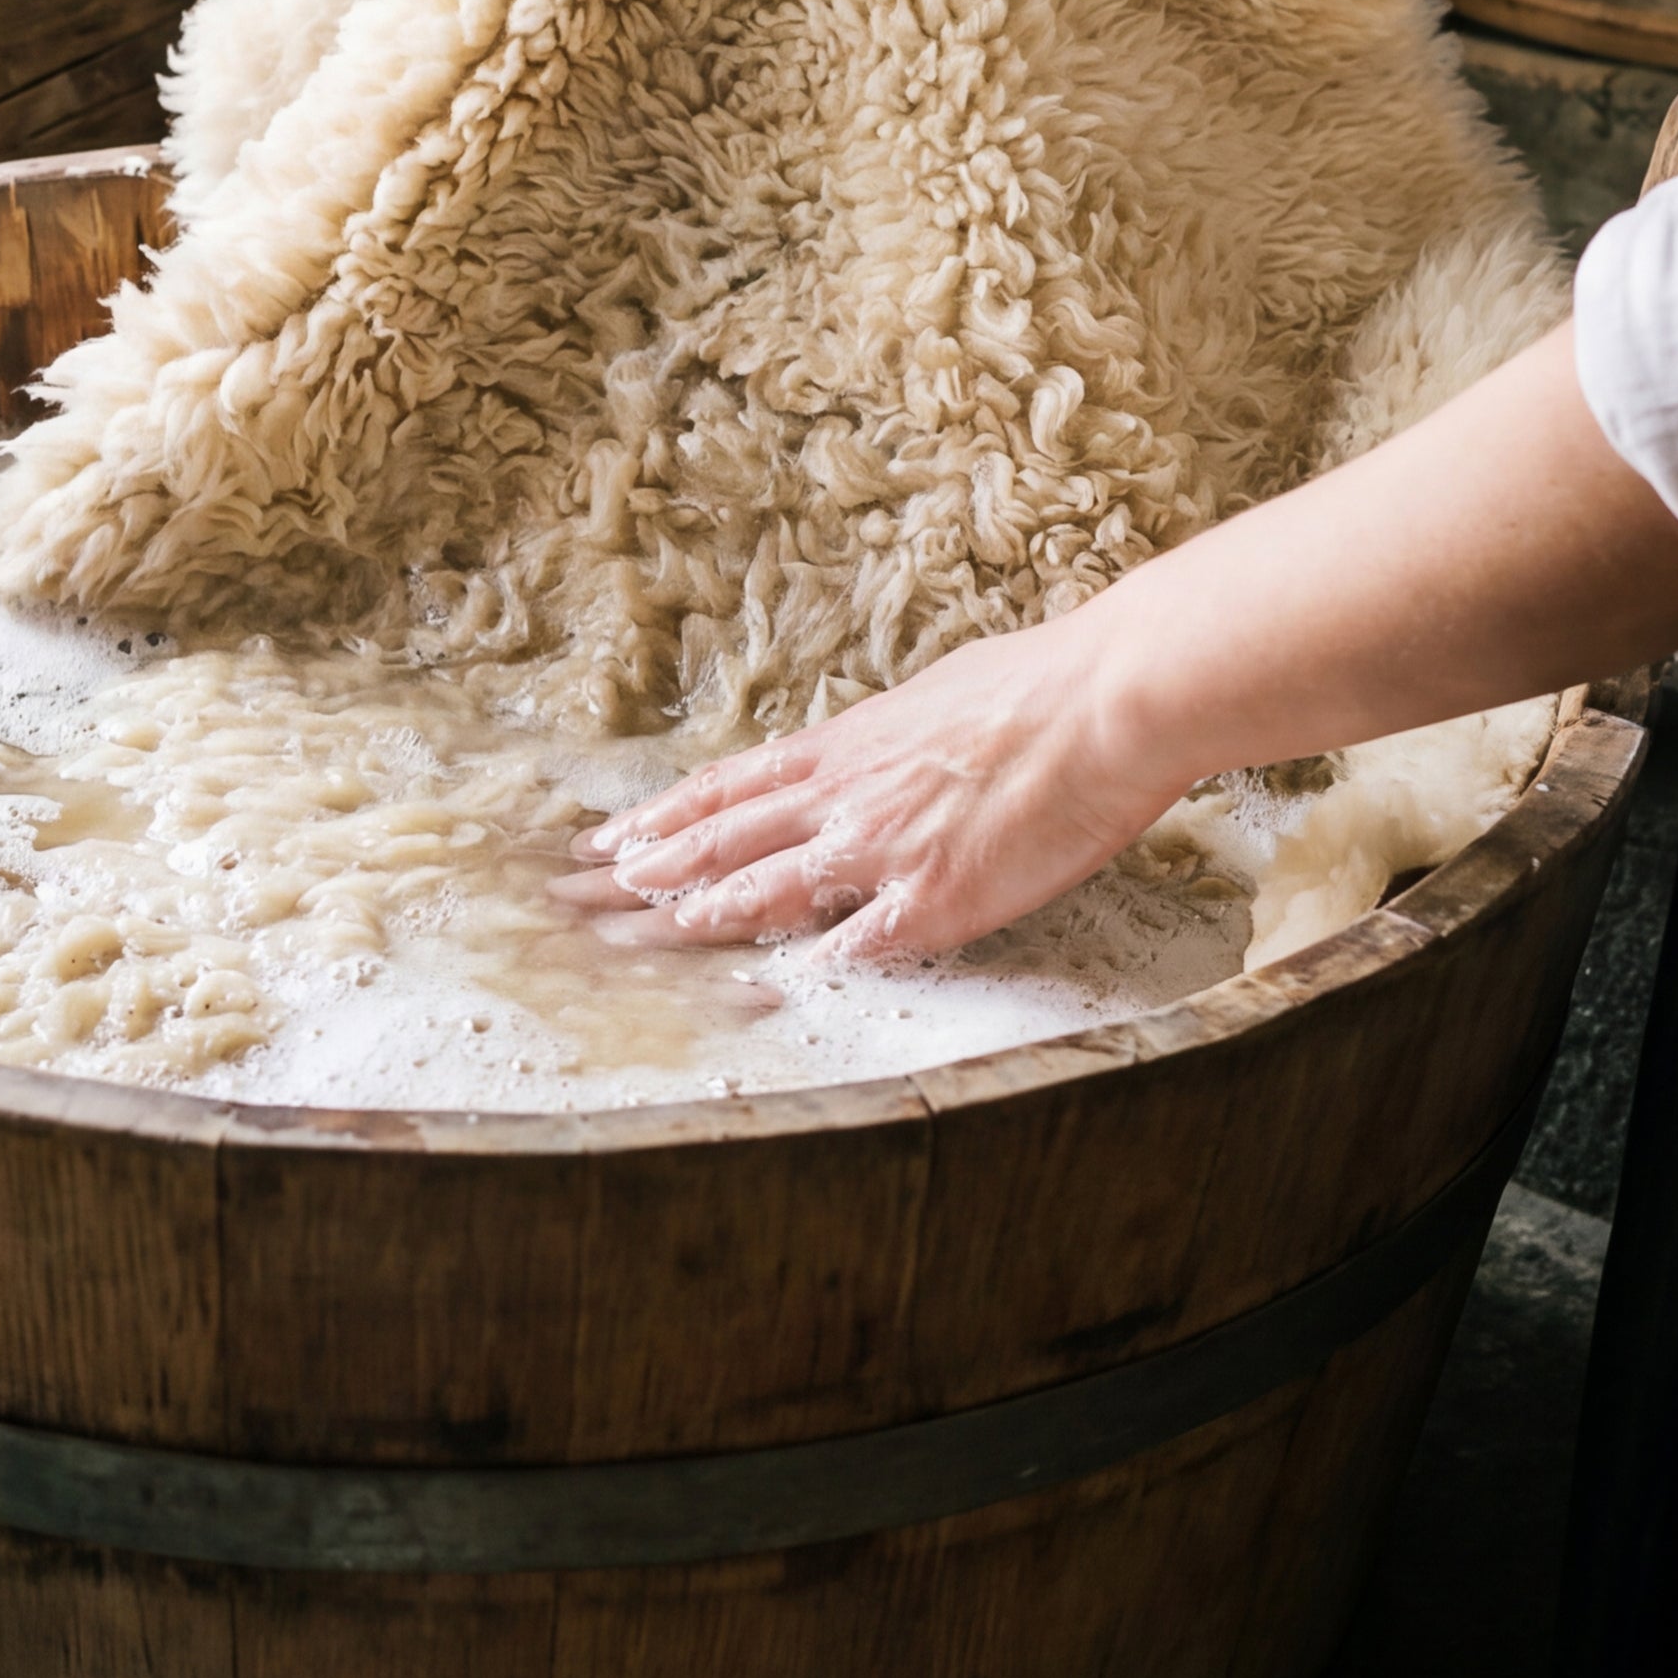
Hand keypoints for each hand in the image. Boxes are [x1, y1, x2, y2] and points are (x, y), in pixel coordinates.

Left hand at [555, 618, 1199, 957]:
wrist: (1106, 698)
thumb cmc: (1036, 688)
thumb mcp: (933, 701)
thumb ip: (886, 743)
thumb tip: (867, 753)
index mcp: (844, 748)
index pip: (725, 790)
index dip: (660, 822)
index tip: (605, 845)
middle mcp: (844, 798)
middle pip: (719, 843)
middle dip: (638, 876)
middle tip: (572, 900)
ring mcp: (883, 849)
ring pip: (761, 889)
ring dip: (690, 920)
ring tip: (627, 943)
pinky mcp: (936, 896)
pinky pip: (856, 941)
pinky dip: (807, 966)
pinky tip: (764, 989)